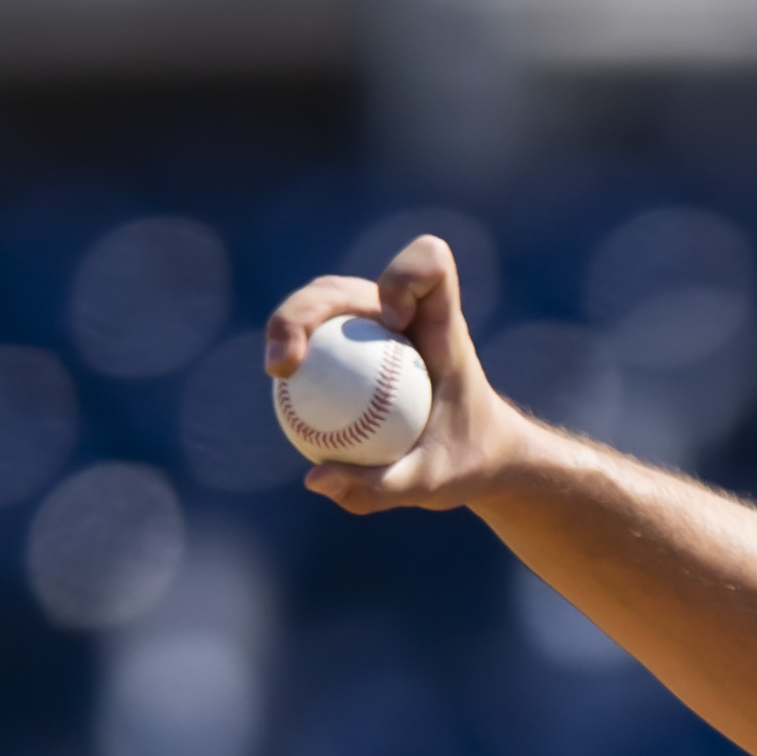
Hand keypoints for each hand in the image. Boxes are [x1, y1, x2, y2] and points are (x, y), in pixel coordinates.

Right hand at [264, 234, 529, 513]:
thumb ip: (378, 487)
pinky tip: (282, 389)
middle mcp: (403, 313)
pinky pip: (316, 335)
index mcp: (441, 326)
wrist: (478, 457)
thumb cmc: (465, 463)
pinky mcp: (354, 341)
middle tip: (287, 364)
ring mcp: (373, 324)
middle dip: (307, 309)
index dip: (405, 276)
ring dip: (288, 323)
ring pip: (321, 300)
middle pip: (346, 284)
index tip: (393, 323)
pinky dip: (295, 351)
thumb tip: (313, 480)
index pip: (430, 267)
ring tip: (278, 375)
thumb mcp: (431, 486)